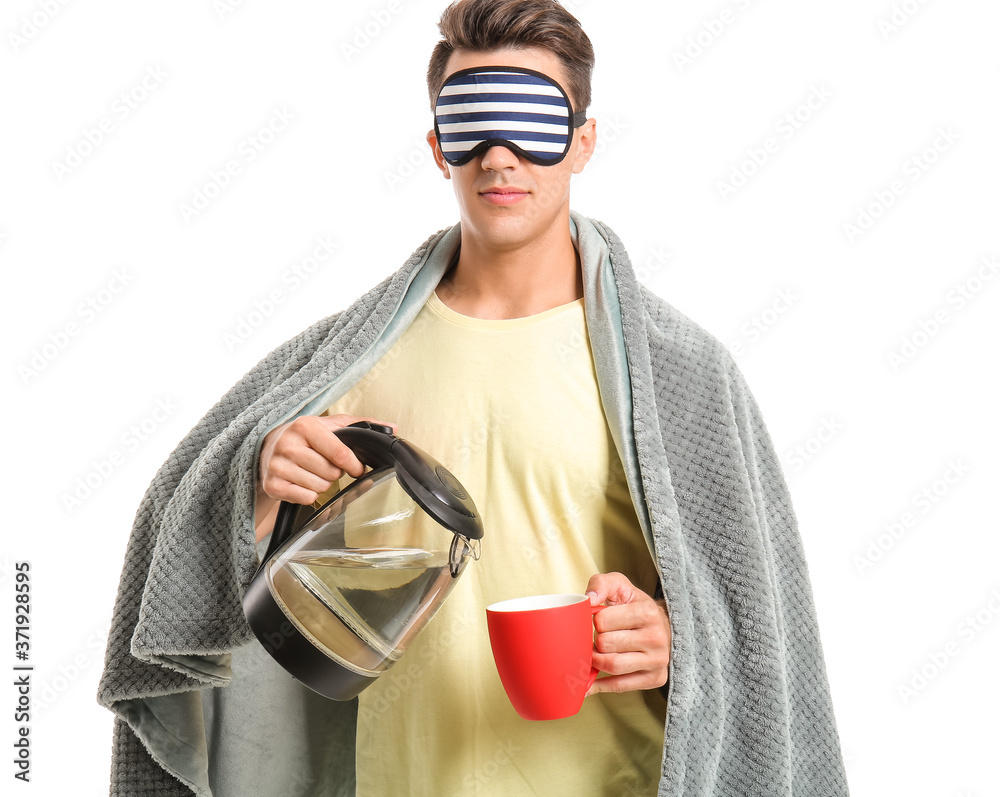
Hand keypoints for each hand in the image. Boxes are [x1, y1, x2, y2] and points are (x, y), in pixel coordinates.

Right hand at [254, 415, 396, 541]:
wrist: (266, 447)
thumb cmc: (305, 436)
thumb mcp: (330, 425)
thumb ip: (361, 425)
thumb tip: (393, 428)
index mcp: (305, 426)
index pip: (340, 453)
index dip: (354, 465)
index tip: (357, 469)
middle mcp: (288, 445)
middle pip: (331, 473)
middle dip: (334, 473)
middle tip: (325, 465)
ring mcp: (278, 466)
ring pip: (320, 487)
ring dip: (322, 483)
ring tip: (312, 472)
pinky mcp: (273, 485)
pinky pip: (306, 498)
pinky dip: (309, 494)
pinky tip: (302, 481)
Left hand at [585, 571, 670, 695]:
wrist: (663, 624)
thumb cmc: (636, 605)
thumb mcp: (620, 586)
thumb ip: (601, 584)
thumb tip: (588, 599)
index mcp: (647, 612)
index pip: (602, 621)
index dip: (595, 620)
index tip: (600, 620)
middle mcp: (656, 637)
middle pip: (606, 645)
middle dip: (595, 641)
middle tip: (598, 637)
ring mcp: (658, 660)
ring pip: (613, 666)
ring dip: (596, 661)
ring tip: (595, 653)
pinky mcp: (656, 678)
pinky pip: (620, 686)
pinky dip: (601, 685)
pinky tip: (590, 682)